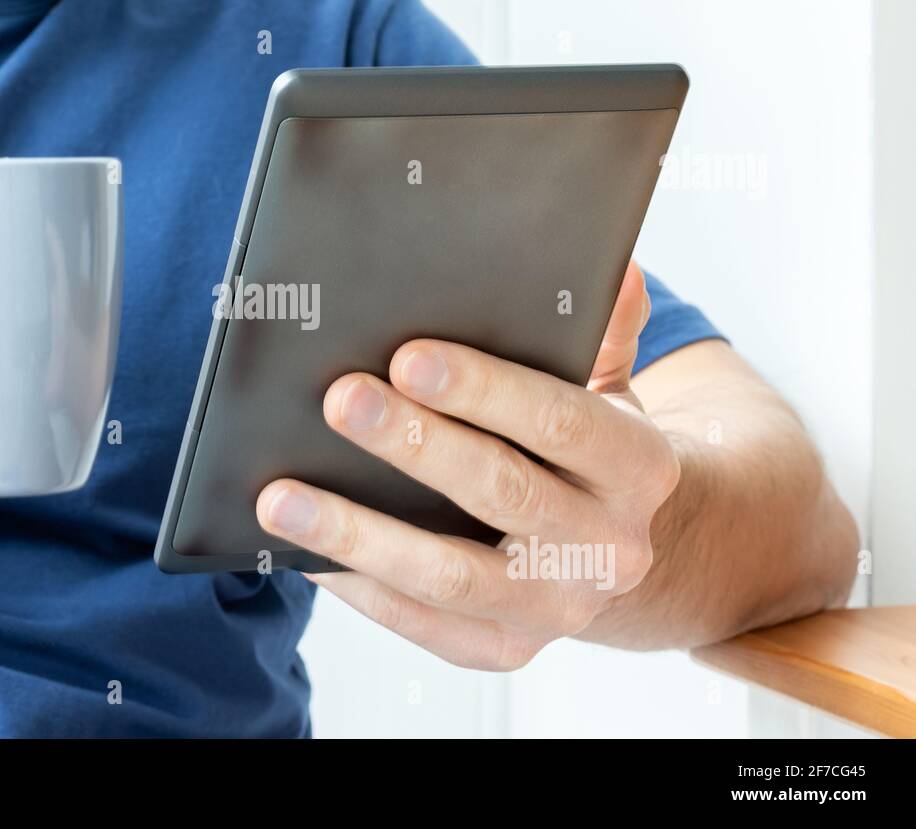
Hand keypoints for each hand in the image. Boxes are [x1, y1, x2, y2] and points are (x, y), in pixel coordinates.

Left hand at [256, 262, 681, 669]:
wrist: (626, 556)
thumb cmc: (590, 451)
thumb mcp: (613, 388)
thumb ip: (605, 331)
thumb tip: (612, 269)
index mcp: (639, 466)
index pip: (562, 421)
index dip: (485, 389)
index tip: (408, 355)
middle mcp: (608, 546)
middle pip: (501, 492)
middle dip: (413, 443)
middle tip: (338, 398)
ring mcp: (556, 608)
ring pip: (449, 574)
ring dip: (359, 534)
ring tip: (279, 496)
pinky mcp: (505, 649)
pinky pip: (422, 623)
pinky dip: (360, 588)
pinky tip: (303, 552)